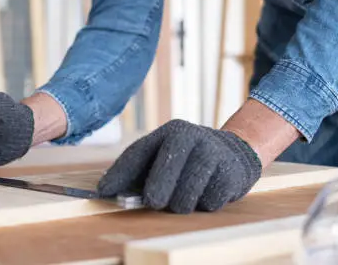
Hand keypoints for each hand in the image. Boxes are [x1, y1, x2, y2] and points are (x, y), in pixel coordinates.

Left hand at [97, 119, 261, 212]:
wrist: (234, 152)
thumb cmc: (187, 158)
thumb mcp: (164, 153)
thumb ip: (138, 170)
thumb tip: (105, 190)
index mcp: (170, 131)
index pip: (139, 152)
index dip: (119, 173)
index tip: (103, 191)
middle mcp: (191, 138)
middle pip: (165, 173)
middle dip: (156, 193)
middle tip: (154, 201)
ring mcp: (212, 154)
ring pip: (185, 197)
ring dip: (181, 204)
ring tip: (186, 195)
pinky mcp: (229, 174)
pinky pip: (208, 204)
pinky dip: (203, 205)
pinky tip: (207, 191)